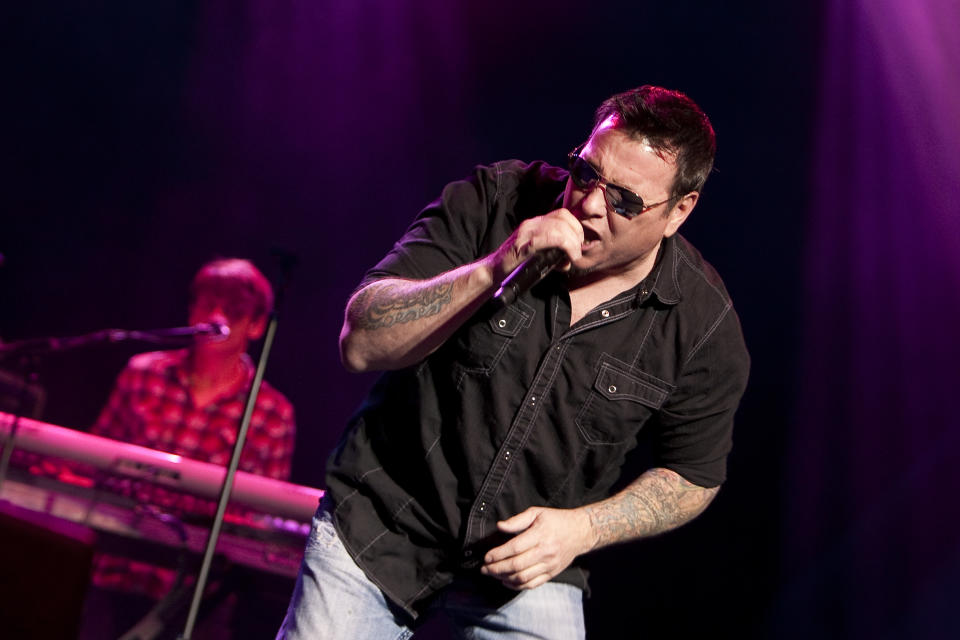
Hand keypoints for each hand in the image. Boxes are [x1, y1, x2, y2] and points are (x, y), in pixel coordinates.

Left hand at [480, 506, 595, 589]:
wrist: (580, 532)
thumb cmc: (556, 520)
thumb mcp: (537, 513)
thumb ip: (517, 520)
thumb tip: (499, 526)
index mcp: (540, 535)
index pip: (514, 548)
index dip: (498, 554)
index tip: (486, 557)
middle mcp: (545, 552)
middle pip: (516, 565)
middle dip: (496, 569)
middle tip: (484, 569)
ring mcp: (549, 565)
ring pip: (523, 577)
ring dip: (504, 578)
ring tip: (493, 574)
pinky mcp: (552, 574)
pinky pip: (532, 584)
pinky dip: (517, 586)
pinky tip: (506, 581)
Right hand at [486, 209, 583, 282]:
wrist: (493, 273)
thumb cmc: (516, 266)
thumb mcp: (539, 255)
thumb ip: (554, 254)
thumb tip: (570, 259)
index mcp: (535, 224)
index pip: (562, 214)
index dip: (575, 226)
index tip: (578, 243)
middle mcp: (531, 224)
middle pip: (563, 217)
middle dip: (577, 234)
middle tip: (577, 251)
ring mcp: (526, 232)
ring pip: (559, 226)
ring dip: (572, 242)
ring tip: (573, 256)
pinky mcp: (524, 244)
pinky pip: (550, 238)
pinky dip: (565, 246)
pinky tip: (568, 258)